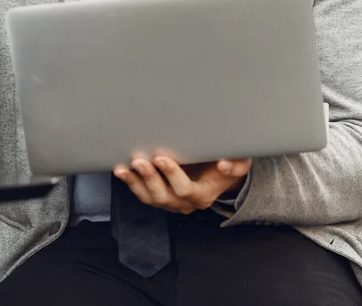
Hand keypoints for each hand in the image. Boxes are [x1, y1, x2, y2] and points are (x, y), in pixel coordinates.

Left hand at [114, 156, 250, 214]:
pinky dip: (130, 183)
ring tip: (123, 168)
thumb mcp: (240, 161)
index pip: (185, 190)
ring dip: (135, 183)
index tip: (162, 158)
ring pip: (150, 198)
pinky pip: (142, 193)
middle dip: (150, 179)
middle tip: (140, 161)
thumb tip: (225, 165)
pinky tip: (121, 170)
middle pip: (164, 197)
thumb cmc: (228, 163)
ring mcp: (170, 201)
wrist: (220, 171)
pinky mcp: (159, 195)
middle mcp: (184, 203)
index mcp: (202, 195)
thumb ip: (236, 164)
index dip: (172, 176)